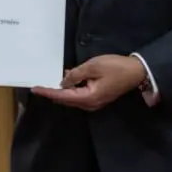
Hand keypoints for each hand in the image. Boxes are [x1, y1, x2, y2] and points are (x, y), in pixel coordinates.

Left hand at [31, 55, 146, 111]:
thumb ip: (75, 74)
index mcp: (88, 98)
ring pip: (72, 98)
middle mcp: (89, 104)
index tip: (35, 89)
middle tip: (39, 85)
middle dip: (53, 92)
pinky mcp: (98, 97)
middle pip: (66, 99)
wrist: (136, 71)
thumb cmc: (115, 68)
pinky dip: (71, 88)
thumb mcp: (93, 67)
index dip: (48, 92)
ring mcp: (94, 102)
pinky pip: (80, 94)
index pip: (62, 96)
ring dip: (62, 90)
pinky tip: (66, 79)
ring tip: (49, 81)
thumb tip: (63, 81)